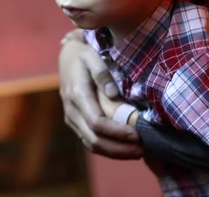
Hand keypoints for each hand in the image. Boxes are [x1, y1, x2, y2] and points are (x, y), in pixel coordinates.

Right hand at [58, 33, 143, 159]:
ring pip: (92, 145)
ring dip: (115, 152)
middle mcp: (72, 111)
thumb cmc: (83, 56)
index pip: (97, 123)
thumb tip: (112, 93)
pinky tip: (124, 148)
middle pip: (94, 140)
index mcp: (77, 95)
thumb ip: (102, 73)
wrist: (66, 58)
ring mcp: (71, 119)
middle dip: (119, 149)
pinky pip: (89, 142)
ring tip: (137, 152)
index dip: (117, 132)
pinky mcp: (75, 123)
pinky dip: (108, 149)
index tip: (137, 134)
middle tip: (142, 150)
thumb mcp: (92, 56)